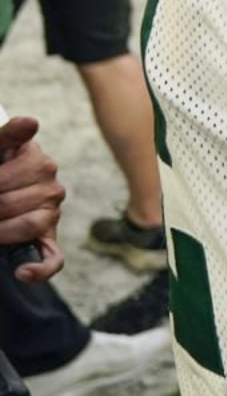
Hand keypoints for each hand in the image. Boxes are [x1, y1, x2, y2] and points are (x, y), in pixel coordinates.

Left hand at [0, 117, 64, 280]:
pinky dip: (38, 269)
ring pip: (29, 225)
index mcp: (37, 160)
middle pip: (10, 203)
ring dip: (1, 231)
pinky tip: (20, 272)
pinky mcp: (49, 239)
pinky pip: (52, 259)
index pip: (7, 179)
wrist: (0, 186)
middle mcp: (51, 185)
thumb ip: (8, 136)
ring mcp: (52, 212)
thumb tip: (30, 123)